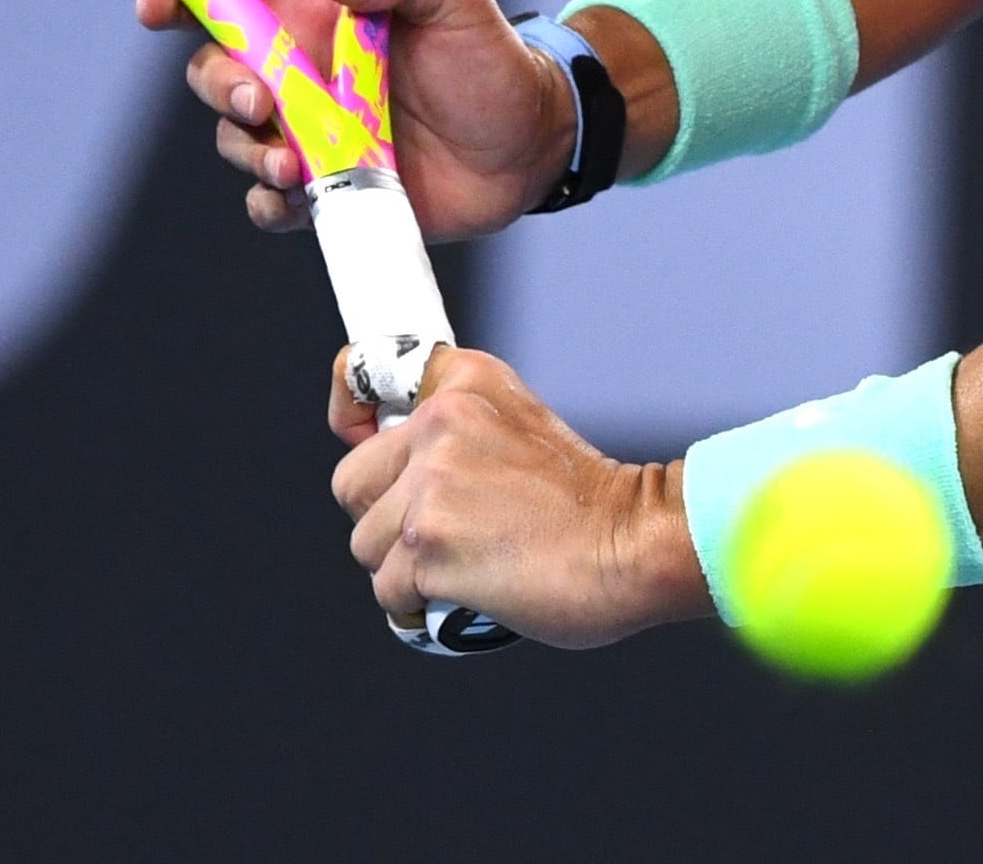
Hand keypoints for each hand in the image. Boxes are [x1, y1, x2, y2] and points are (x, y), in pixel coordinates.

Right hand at [141, 0, 573, 239]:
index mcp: (315, 17)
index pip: (228, 0)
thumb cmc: (489, 59)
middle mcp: (299, 74)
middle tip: (261, 105)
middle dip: (220, 88)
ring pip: (236, 143)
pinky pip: (269, 202)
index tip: (154, 9)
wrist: (529, 143)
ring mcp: (308, 135)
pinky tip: (298, 198)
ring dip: (250, 154)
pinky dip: (270, 202)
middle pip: (215, 75)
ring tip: (299, 163)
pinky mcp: (325, 189)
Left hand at [329, 346, 709, 647]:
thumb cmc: (591, 503)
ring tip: (464, 566)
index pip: (363, 375)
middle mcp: (440, 424)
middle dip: (384, 517)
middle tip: (442, 531)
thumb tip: (404, 466)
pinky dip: (417, 607)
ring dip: (404, 569)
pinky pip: (386, 591)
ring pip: (366, 545)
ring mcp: (430, 487)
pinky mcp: (427, 547)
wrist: (633, 544)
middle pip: (352, 484)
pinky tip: (462, 597)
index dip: (350, 413)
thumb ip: (462, 429)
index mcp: (465, 385)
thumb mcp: (522, 424)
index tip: (359, 432)